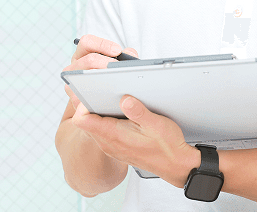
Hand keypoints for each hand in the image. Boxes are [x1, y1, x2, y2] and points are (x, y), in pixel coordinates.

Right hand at [62, 35, 138, 110]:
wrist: (98, 100)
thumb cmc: (108, 78)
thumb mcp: (116, 63)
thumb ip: (125, 56)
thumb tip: (131, 55)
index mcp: (82, 54)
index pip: (87, 42)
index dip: (102, 44)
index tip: (118, 51)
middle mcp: (74, 67)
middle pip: (88, 60)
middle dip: (106, 63)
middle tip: (119, 69)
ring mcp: (72, 83)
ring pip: (85, 78)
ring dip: (102, 79)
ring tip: (116, 82)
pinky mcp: (75, 100)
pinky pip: (85, 98)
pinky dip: (99, 97)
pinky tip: (112, 98)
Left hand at [71, 95, 200, 187]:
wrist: (175, 165)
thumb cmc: (166, 147)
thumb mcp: (156, 124)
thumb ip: (138, 111)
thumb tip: (124, 99)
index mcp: (113, 135)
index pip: (82, 120)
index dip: (82, 104)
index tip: (93, 92)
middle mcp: (108, 143)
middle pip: (85, 121)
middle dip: (88, 104)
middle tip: (100, 91)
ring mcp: (111, 146)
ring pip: (93, 127)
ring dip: (97, 112)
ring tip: (110, 100)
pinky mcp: (117, 146)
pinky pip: (102, 132)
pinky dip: (105, 121)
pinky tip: (118, 113)